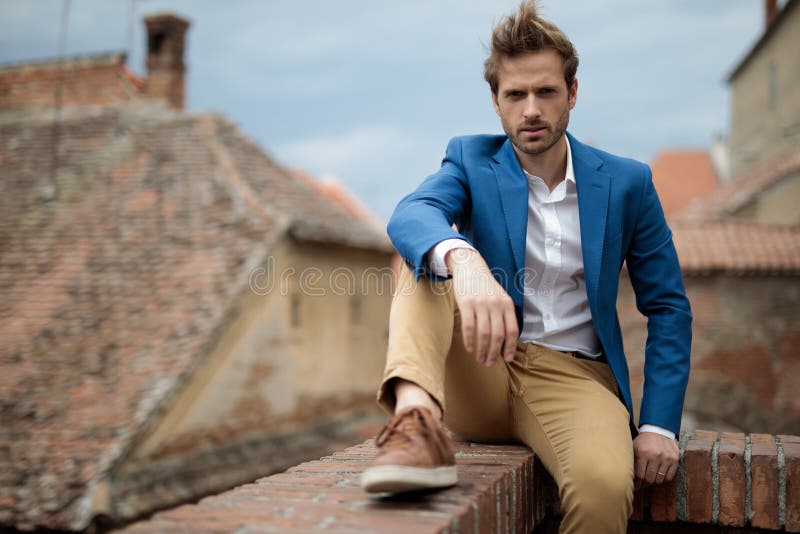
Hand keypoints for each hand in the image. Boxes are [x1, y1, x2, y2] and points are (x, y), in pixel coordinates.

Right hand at [445, 248, 517, 366]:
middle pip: (498, 335)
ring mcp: (481, 304)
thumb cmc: (485, 286)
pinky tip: (469, 349)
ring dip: (482, 350)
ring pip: (484, 334)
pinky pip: (468, 327)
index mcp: (507, 304)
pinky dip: (469, 340)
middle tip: (490, 363)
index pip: (512, 330)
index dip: (510, 347)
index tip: (507, 359)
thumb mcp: (500, 297)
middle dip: (494, 353)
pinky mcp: (466, 303)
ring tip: (480, 359)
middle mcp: (496, 304)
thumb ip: (504, 314)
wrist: (470, 267)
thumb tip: (506, 340)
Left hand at [632, 431, 678, 489]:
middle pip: (649, 478)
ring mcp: (666, 458)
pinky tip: (660, 474)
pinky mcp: (675, 459)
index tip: (636, 486)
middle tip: (643, 483)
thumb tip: (629, 477)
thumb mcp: (634, 447)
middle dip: (645, 483)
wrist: (659, 430)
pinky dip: (664, 478)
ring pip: (659, 479)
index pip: (640, 474)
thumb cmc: (644, 441)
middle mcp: (655, 456)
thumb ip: (632, 461)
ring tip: (651, 477)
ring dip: (654, 481)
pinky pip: (669, 477)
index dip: (637, 482)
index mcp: (643, 453)